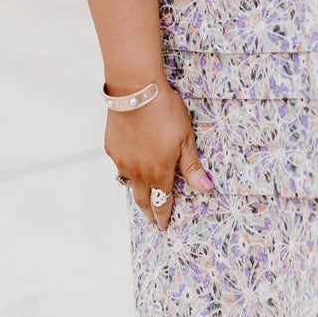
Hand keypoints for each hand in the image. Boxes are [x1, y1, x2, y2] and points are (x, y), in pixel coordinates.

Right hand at [106, 81, 212, 230]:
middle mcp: (137, 172)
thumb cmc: (164, 111)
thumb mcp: (185, 139)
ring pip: (129, 183)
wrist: (135, 90)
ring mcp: (122, 160)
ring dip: (137, 191)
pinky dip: (128, 169)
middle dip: (148, 212)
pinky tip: (133, 162)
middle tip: (153, 220)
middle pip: (142, 200)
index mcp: (158, 172)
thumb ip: (192, 166)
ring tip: (144, 194)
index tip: (163, 226)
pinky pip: (120, 165)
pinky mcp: (111, 147)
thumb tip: (205, 189)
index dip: (163, 216)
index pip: (160, 203)